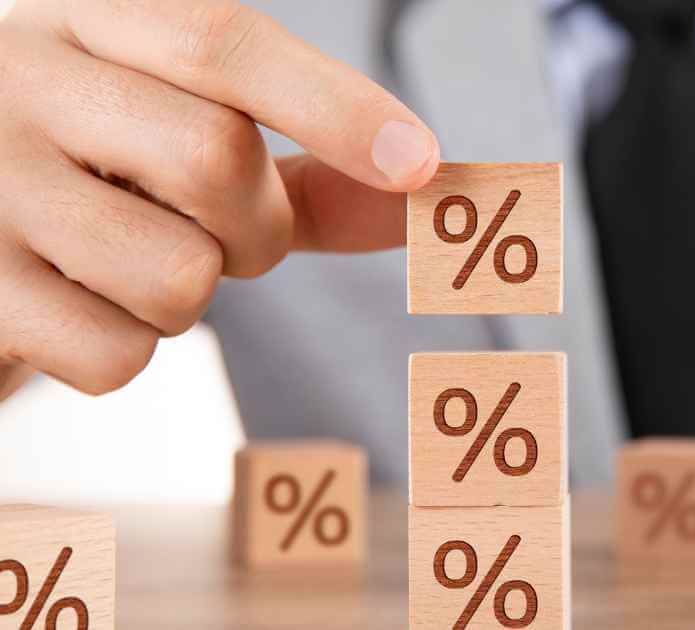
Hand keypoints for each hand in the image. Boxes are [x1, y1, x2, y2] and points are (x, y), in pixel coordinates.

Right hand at [0, 0, 438, 395]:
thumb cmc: (91, 177)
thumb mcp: (181, 139)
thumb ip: (306, 167)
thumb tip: (433, 192)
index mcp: (85, 18)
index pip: (220, 39)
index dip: (333, 105)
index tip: (419, 165)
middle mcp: (16, 77)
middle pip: (216, 159)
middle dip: (257, 227)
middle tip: (222, 235)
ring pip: (177, 275)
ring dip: (188, 296)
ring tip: (126, 263)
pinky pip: (116, 356)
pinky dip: (125, 350)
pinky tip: (74, 306)